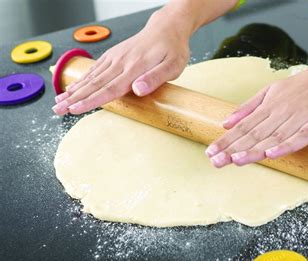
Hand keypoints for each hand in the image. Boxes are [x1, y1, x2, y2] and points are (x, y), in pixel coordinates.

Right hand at [52, 11, 190, 114]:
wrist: (166, 28)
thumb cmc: (173, 49)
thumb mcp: (173, 66)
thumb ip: (156, 78)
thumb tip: (138, 90)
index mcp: (135, 68)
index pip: (110, 88)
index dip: (92, 100)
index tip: (76, 109)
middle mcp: (121, 63)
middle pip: (95, 84)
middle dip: (74, 98)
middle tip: (57, 110)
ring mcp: (116, 58)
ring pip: (91, 77)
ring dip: (73, 90)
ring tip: (58, 102)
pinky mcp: (114, 55)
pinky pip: (94, 69)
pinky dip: (81, 79)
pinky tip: (71, 88)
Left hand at [205, 65, 307, 167]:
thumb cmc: (305, 85)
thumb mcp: (272, 90)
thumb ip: (249, 107)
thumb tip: (226, 122)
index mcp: (269, 105)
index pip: (244, 126)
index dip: (227, 140)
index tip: (210, 152)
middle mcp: (281, 112)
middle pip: (254, 133)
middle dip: (233, 148)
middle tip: (215, 161)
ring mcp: (299, 118)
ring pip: (273, 137)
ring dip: (253, 149)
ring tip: (235, 160)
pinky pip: (300, 137)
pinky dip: (286, 146)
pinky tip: (272, 154)